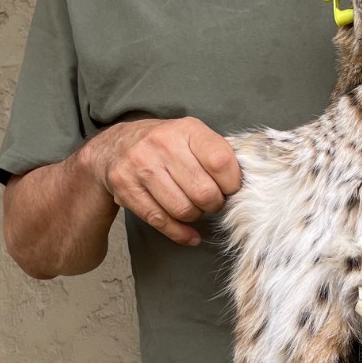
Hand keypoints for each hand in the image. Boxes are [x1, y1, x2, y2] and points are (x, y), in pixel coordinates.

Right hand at [83, 117, 241, 245]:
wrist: (115, 147)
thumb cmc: (166, 146)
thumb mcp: (192, 137)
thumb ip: (217, 155)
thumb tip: (246, 185)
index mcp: (186, 129)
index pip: (221, 163)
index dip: (232, 184)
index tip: (229, 189)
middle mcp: (161, 143)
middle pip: (204, 192)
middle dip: (213, 204)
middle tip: (211, 201)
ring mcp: (140, 165)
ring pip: (183, 210)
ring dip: (195, 216)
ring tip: (193, 207)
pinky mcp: (125, 187)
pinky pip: (161, 221)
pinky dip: (180, 233)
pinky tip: (188, 233)